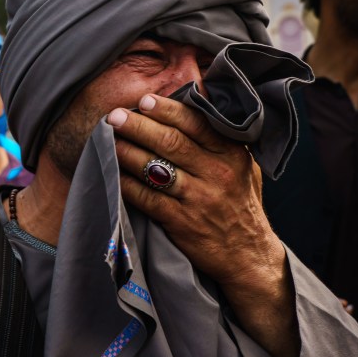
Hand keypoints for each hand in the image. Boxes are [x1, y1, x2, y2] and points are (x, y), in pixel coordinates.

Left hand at [108, 93, 298, 356]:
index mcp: (231, 154)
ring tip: (108, 139)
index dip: (167, 110)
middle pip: (171, 142)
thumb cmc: (241, 205)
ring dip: (127, 151)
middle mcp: (216, 173)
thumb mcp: (244, 167)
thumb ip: (222, 141)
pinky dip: (127, 184)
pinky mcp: (181, 222)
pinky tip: (114, 173)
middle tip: (114, 116)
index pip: (196, 123)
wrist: (248, 256)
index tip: (144, 100)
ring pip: (155, 168)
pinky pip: (147, 198)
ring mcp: (198, 198)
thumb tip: (192, 108)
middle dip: (139, 125)